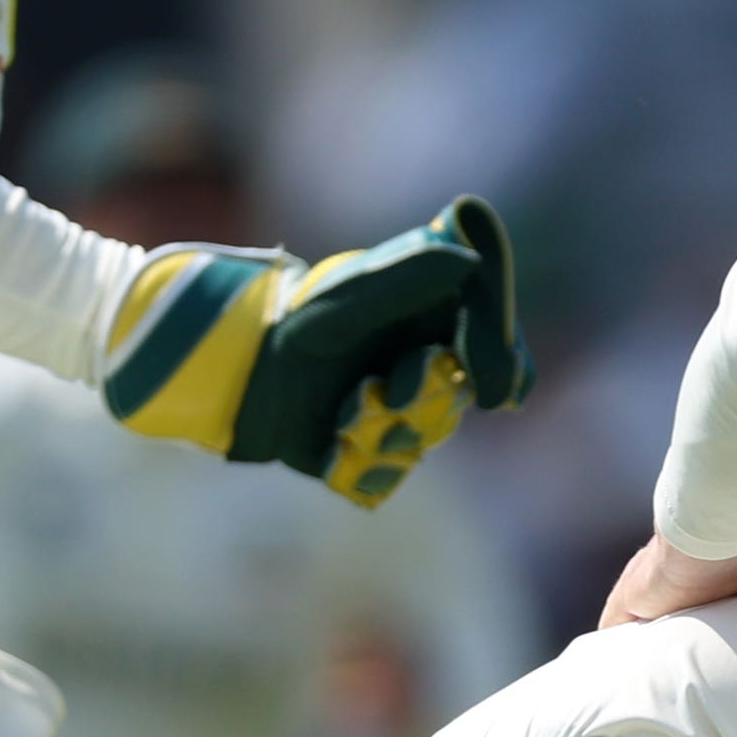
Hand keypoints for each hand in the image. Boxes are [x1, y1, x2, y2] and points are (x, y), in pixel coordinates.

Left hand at [102, 197, 528, 506]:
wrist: (233, 375)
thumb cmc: (291, 321)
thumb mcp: (348, 297)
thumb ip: (408, 277)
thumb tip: (471, 259)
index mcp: (430, 316)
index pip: (494, 336)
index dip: (503, 359)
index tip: (496, 387)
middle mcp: (422, 360)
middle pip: (465, 395)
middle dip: (428, 398)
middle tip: (391, 388)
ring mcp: (396, 409)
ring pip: (425, 438)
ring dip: (386, 430)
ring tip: (344, 412)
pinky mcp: (365, 451)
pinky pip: (386, 477)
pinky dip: (360, 466)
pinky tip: (331, 448)